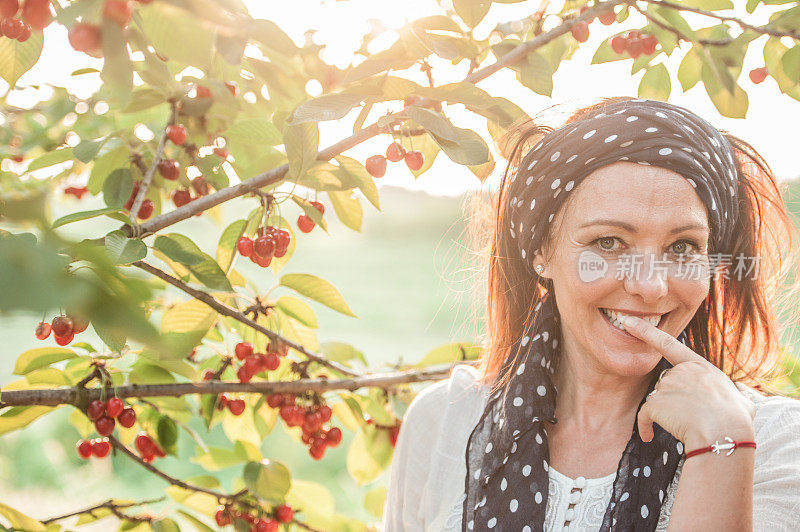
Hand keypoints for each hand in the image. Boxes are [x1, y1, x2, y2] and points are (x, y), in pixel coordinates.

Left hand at [620, 315, 755, 447]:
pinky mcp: (655, 403)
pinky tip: (648, 436)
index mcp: (700, 367)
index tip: (628, 322)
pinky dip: (645, 426)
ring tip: (687, 426)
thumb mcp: (742, 402)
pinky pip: (644, 416)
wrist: (724, 434)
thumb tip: (741, 398)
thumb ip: (736, 395)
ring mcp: (667, 386)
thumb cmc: (737, 421)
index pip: (669, 344)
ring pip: (658, 400)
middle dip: (675, 400)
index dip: (647, 332)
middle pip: (667, 384)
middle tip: (694, 416)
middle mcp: (681, 372)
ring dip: (667, 413)